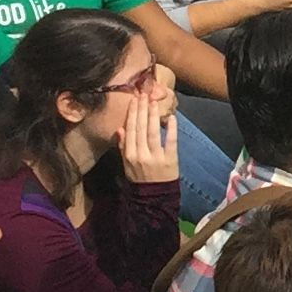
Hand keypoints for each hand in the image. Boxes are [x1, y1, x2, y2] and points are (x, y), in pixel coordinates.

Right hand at [118, 69, 182, 185]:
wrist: (153, 197)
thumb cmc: (139, 178)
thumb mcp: (127, 163)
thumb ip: (123, 146)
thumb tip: (120, 129)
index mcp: (129, 154)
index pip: (130, 130)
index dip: (132, 113)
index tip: (134, 99)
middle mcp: (140, 154)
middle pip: (140, 128)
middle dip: (142, 109)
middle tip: (144, 94)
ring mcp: (156, 157)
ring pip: (153, 132)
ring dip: (153, 115)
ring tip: (154, 101)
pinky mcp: (170, 160)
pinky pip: (170, 142)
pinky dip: (171, 129)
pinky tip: (171, 118)